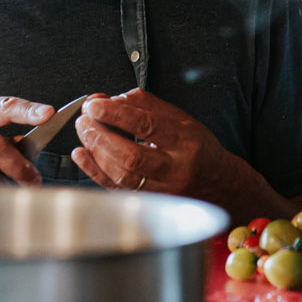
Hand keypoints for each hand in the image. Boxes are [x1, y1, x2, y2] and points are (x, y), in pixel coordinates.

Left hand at [71, 89, 241, 198]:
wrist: (220, 185)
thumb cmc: (199, 149)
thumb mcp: (183, 120)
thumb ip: (149, 106)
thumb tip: (114, 99)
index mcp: (186, 142)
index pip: (148, 126)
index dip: (117, 114)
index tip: (95, 104)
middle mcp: (175, 168)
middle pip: (131, 155)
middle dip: (101, 135)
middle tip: (85, 120)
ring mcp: (162, 190)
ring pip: (122, 175)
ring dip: (96, 152)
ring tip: (83, 132)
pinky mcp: (149, 202)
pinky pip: (116, 189)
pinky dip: (95, 171)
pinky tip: (82, 155)